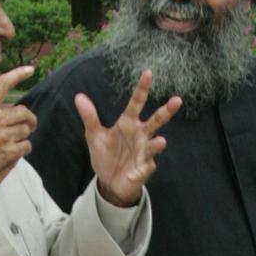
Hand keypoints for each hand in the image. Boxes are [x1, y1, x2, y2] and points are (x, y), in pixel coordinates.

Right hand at [0, 65, 37, 197]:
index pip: (2, 85)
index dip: (18, 74)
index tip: (29, 70)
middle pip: (23, 111)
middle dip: (27, 120)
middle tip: (23, 126)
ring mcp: (3, 136)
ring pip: (26, 129)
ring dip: (22, 136)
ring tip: (10, 143)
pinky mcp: (10, 152)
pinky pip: (27, 145)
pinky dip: (22, 150)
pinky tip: (11, 153)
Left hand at [76, 69, 176, 206]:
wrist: (110, 182)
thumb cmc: (105, 155)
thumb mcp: (94, 136)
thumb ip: (90, 117)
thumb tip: (78, 97)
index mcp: (128, 124)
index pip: (136, 103)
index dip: (142, 89)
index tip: (148, 73)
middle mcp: (140, 135)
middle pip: (156, 121)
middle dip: (166, 111)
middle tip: (177, 100)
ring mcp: (144, 152)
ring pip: (155, 145)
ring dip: (157, 144)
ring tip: (161, 142)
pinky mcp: (144, 169)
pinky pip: (143, 169)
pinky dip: (138, 172)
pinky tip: (132, 174)